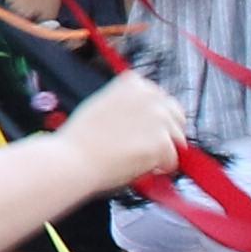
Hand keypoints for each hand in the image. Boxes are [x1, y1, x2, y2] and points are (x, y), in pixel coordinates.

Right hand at [66, 73, 182, 189]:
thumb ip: (126, 104)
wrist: (73, 158)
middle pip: (177, 116)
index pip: (162, 98)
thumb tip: (140, 117)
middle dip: (167, 133)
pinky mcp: (162, 143)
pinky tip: (140, 166)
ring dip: (163, 151)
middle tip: (150, 147)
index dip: (156, 118)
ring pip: (177, 139)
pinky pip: (173, 160)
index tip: (148, 129)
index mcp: (134, 83)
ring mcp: (158, 119)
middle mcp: (150, 96)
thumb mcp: (102, 104)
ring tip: (139, 158)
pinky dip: (159, 168)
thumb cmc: (79, 138)